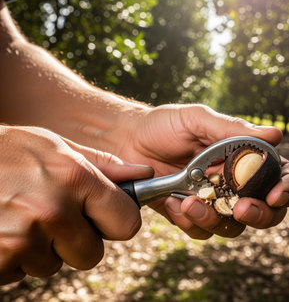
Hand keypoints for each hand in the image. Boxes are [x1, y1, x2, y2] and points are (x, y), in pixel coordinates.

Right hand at [0, 126, 152, 283]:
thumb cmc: (4, 152)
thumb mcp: (53, 146)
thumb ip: (102, 165)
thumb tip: (144, 174)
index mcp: (74, 178)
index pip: (126, 223)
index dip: (116, 223)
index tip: (104, 218)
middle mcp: (53, 210)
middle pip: (92, 252)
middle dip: (76, 240)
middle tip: (51, 216)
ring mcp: (24, 239)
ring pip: (55, 264)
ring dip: (42, 248)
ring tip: (19, 216)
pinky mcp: (0, 259)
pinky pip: (23, 273)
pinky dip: (16, 258)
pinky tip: (3, 229)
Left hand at [114, 104, 288, 238]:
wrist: (126, 141)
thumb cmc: (164, 125)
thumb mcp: (198, 120)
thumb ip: (233, 130)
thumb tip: (276, 135)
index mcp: (244, 158)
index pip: (281, 176)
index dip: (287, 188)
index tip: (276, 195)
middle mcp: (235, 183)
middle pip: (266, 211)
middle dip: (260, 215)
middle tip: (242, 209)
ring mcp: (213, 202)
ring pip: (232, 227)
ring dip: (216, 220)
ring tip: (189, 202)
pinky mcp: (190, 215)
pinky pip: (201, 232)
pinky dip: (191, 223)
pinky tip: (174, 204)